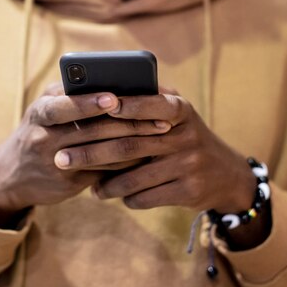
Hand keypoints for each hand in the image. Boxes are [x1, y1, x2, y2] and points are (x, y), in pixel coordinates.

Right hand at [0, 84, 171, 227]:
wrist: (12, 173)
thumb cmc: (41, 129)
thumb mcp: (47, 109)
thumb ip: (73, 96)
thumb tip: (120, 86)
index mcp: (41, 111)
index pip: (65, 104)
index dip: (90, 102)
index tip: (115, 98)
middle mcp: (44, 136)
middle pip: (91, 128)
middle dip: (128, 122)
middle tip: (159, 118)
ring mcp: (56, 161)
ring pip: (101, 151)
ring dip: (134, 142)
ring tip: (160, 133)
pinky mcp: (68, 181)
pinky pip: (103, 171)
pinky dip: (126, 162)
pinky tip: (148, 153)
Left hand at [54, 92, 255, 212]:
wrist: (225, 174)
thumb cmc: (185, 136)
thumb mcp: (177, 113)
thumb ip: (148, 99)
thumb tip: (101, 89)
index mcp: (181, 110)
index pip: (152, 103)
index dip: (126, 105)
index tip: (97, 106)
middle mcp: (186, 135)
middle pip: (129, 145)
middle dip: (90, 153)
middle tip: (61, 158)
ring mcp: (189, 165)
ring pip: (134, 177)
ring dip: (104, 184)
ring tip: (86, 186)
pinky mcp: (188, 191)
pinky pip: (145, 197)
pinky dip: (125, 197)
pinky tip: (111, 195)